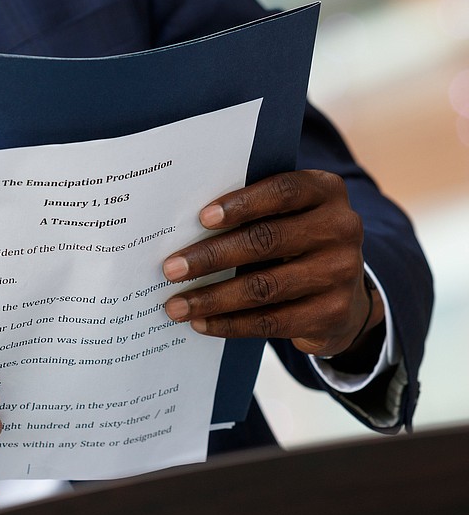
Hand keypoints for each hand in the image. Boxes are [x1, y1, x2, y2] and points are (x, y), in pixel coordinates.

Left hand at [162, 170, 383, 357]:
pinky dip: (229, 323)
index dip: (242, 204)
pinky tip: (201, 322)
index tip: (202, 219)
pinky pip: (271, 321)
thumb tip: (182, 227)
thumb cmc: (294, 243)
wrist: (344, 294)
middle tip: (170, 269)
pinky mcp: (331, 314)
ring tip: (176, 305)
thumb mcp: (285, 217)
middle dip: (211, 257)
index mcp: (325, 192)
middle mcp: (341, 229)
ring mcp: (341, 273)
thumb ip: (251, 212)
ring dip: (212, 298)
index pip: (283, 191)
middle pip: (266, 240)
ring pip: (264, 287)